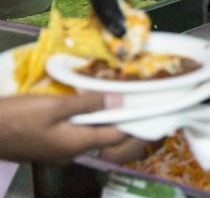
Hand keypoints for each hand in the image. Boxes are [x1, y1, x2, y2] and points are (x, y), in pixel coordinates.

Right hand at [0, 92, 129, 162]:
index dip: (135, 123)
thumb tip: (120, 100)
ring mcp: (58, 151)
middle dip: (122, 122)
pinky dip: (86, 121)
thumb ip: (88, 103)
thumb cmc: (17, 117)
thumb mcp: (54, 106)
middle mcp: (71, 152)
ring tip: (114, 99)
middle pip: (106, 139)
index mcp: (78, 144)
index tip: (150, 107)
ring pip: (90, 136)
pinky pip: (75, 134)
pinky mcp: (47, 146)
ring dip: (103, 120)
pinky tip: (86, 106)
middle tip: (134, 100)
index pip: (117, 137)